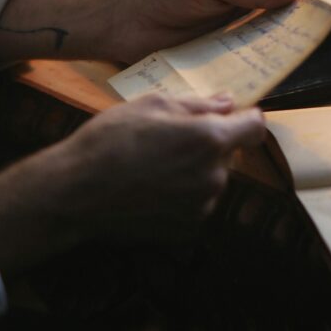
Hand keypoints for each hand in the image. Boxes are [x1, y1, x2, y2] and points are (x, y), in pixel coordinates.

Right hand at [0, 93, 265, 278]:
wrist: (75, 194)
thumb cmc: (110, 140)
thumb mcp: (151, 105)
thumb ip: (197, 104)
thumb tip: (227, 102)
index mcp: (209, 140)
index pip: (255, 126)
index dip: (244, 117)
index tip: (231, 115)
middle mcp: (214, 176)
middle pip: (229, 152)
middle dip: (210, 142)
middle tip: (170, 137)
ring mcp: (203, 206)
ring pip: (212, 178)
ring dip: (196, 169)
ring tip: (155, 164)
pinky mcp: (188, 228)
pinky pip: (198, 202)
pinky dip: (184, 193)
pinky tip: (152, 187)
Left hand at [113, 0, 302, 62]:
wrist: (126, 22)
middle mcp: (245, 11)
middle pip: (283, 20)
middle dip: (300, 26)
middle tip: (320, 32)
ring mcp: (235, 38)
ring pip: (267, 46)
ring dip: (279, 51)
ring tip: (298, 54)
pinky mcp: (221, 62)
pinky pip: (245, 67)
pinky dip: (256, 71)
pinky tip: (268, 75)